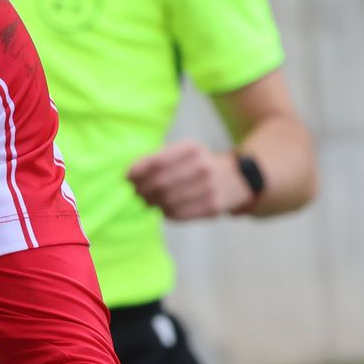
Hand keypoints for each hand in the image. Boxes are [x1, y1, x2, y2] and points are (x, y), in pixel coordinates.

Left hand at [126, 139, 251, 219]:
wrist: (237, 179)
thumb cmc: (199, 164)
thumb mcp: (183, 151)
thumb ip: (157, 160)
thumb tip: (129, 177)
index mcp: (192, 148)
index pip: (156, 163)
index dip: (137, 172)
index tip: (127, 178)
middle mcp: (202, 167)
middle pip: (159, 183)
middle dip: (141, 190)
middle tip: (135, 192)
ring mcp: (209, 188)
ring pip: (166, 201)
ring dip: (151, 203)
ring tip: (146, 200)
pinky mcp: (211, 208)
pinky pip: (177, 214)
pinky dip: (164, 212)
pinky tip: (162, 207)